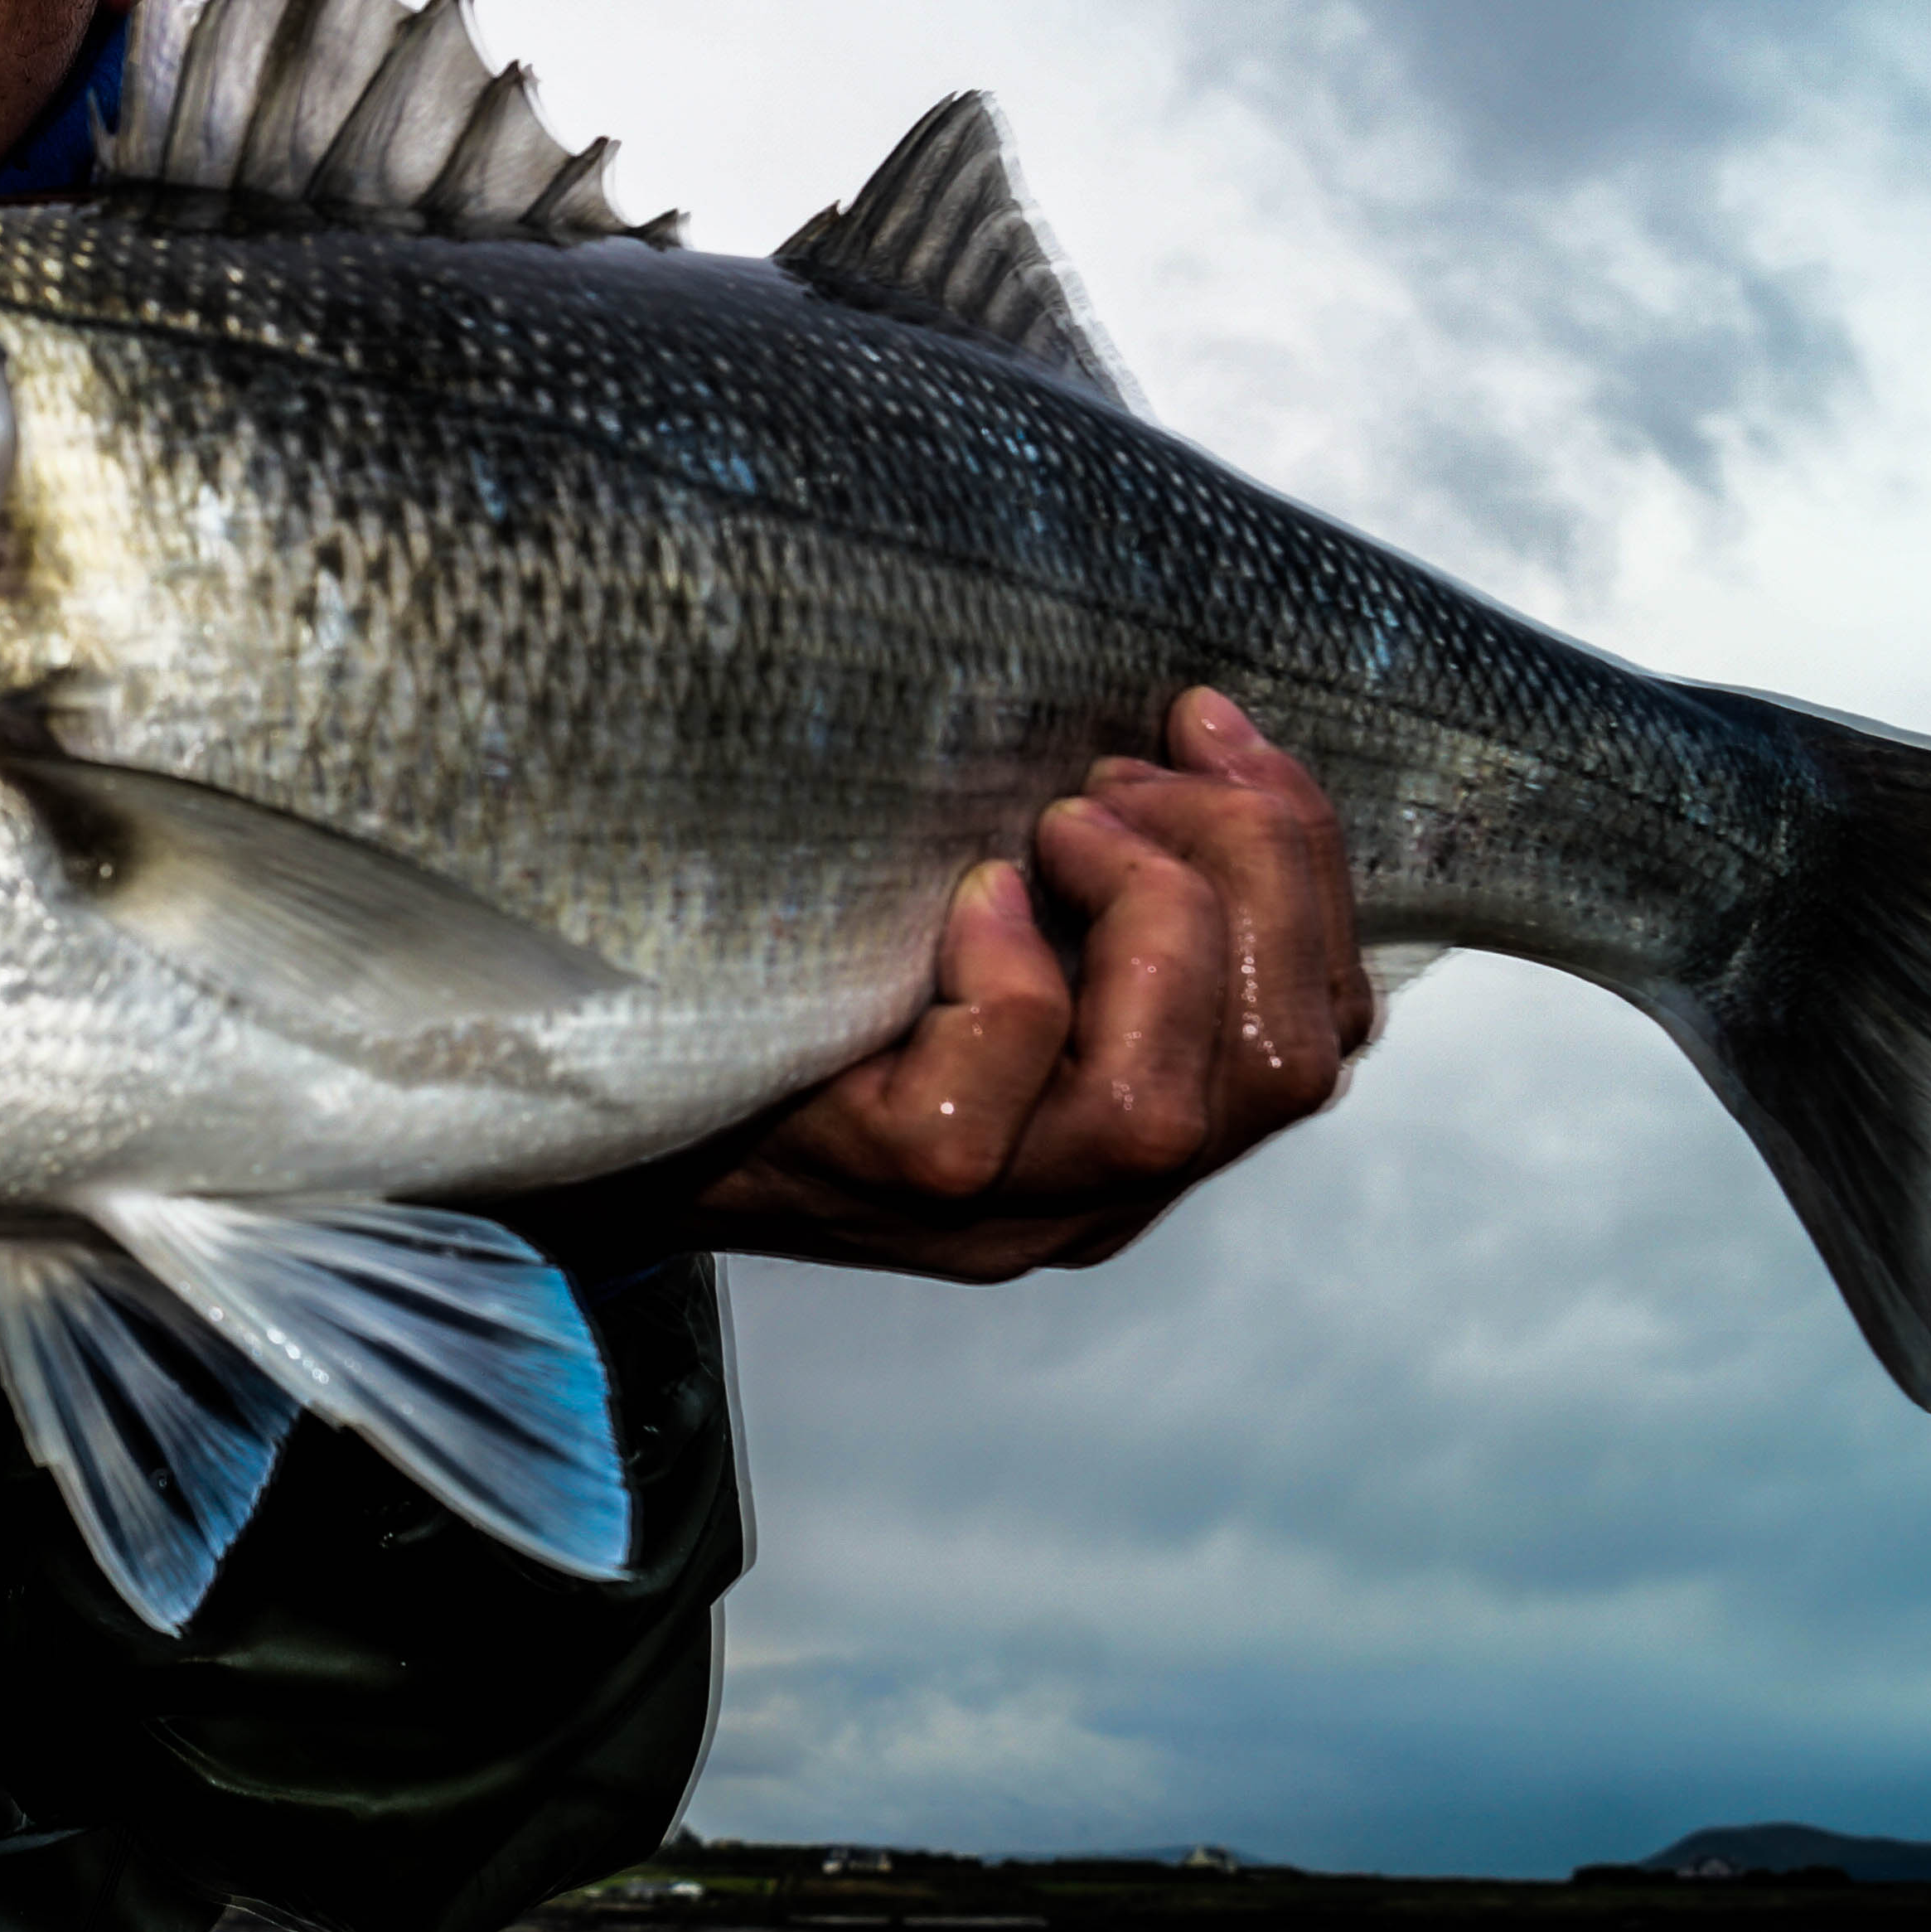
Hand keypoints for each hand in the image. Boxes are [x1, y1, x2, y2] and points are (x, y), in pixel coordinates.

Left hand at [684, 687, 1373, 1281]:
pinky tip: (963, 900)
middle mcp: (1093, 1193)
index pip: (1318, 1029)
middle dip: (1249, 875)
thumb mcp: (964, 935)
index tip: (1207, 724)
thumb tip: (1177, 737)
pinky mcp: (898, 1184)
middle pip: (1284, 1063)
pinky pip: (1006, 1077)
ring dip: (1150, 918)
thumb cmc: (793, 995)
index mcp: (1140, 1128)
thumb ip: (1081, 894)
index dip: (1303, 861)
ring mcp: (1000, 1207)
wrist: (612, 1104)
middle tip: (1121, 774)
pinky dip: (1012, 966)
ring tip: (1056, 824)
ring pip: (1171, 1102)